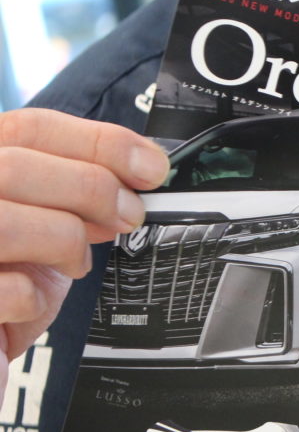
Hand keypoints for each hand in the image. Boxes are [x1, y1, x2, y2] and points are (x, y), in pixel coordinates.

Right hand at [0, 108, 168, 362]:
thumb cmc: (8, 285)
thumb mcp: (50, 231)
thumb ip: (78, 200)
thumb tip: (136, 179)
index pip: (28, 129)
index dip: (98, 142)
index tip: (150, 166)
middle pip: (17, 165)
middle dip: (93, 190)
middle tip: (130, 217)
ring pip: (6, 223)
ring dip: (64, 241)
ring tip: (75, 262)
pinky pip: (6, 288)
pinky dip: (34, 297)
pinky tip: (31, 303)